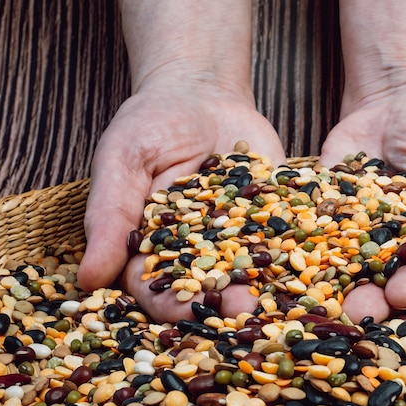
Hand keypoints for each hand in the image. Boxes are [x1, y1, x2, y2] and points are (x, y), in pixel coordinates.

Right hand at [77, 82, 285, 321]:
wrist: (202, 92)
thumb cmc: (150, 124)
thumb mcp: (123, 161)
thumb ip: (109, 215)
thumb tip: (87, 279)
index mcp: (153, 248)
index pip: (157, 287)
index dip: (170, 303)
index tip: (187, 313)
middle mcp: (198, 249)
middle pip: (210, 287)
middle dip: (227, 303)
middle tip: (246, 310)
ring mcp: (239, 234)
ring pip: (252, 269)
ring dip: (268, 285)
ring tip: (284, 297)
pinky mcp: (274, 216)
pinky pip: (288, 235)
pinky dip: (301, 247)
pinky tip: (318, 258)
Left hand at [320, 82, 405, 322]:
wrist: (400, 95)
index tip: (401, 294)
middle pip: (393, 278)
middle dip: (374, 296)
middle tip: (355, 310)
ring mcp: (364, 231)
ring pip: (351, 264)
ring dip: (335, 283)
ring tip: (319, 300)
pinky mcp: (330, 213)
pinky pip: (315, 229)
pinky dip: (300, 242)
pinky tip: (284, 256)